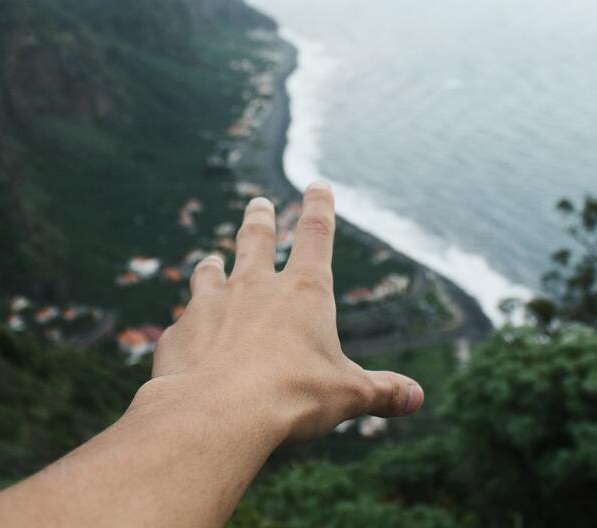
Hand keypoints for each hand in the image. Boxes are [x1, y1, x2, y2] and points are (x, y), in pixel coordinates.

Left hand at [145, 181, 423, 444]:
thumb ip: (382, 391)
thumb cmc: (292, 397)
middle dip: (260, 219)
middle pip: (256, 240)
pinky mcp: (179, 332)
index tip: (317, 185)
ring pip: (211, 272)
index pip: (316, 234)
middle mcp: (255, 286)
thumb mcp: (348, 395)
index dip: (319, 207)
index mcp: (304, 291)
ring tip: (210, 259)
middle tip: (257, 203)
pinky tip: (188, 340)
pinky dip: (189, 328)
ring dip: (213, 265)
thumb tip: (417, 397)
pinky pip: (184, 324)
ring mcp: (212, 304)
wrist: (217, 412)